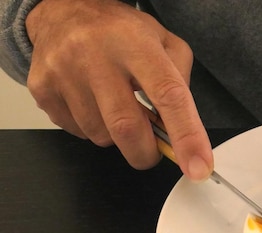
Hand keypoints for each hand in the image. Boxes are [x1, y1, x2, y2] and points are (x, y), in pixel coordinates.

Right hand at [25, 0, 212, 179]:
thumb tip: (183, 134)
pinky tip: (93, 103)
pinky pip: (77, 132)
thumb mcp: (164, 43)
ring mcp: (64, 71)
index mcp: (136, 43)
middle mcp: (96, 55)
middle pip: (127, 127)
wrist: (65, 11)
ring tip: (116, 106)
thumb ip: (181, 85)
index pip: (168, 95)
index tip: (198, 167)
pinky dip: (93, 129)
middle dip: (146, 152)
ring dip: (117, 136)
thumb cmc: (122, 33)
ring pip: (101, 135)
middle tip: (152, 150)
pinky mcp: (42, 88)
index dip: (186, 136)